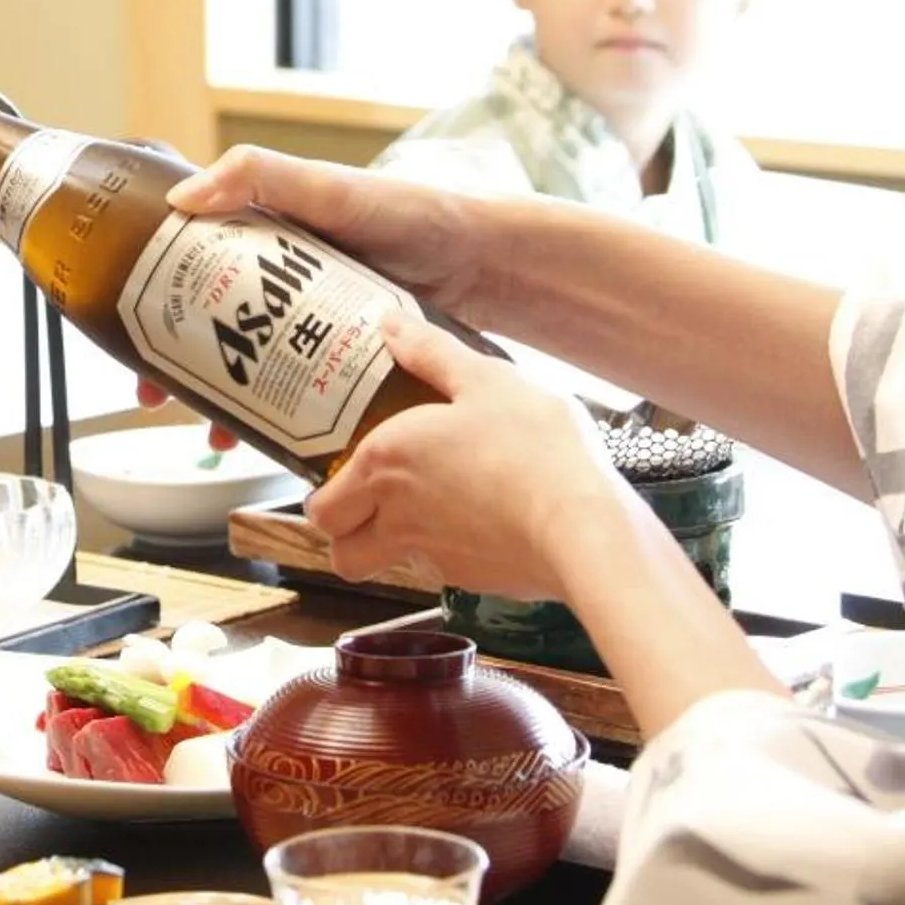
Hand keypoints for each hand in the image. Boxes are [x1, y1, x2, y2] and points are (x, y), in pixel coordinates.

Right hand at [133, 146, 491, 446]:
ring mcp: (306, 323)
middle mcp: (277, 280)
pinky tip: (263, 442)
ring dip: (217, 401)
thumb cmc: (409, 212)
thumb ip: (260, 175)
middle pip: (205, 325)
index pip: (186, 264)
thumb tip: (182, 197)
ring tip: (211, 434)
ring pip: (244, 366)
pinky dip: (269, 419)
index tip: (128, 337)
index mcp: (262, 235)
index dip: (150, 300)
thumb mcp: (327, 186)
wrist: (482, 265)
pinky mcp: (337, 358)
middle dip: (172, 364)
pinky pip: (291, 392)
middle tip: (156, 399)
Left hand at [303, 308, 626, 599]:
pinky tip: (484, 519)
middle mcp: (396, 517)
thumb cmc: (534, 448)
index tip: (342, 473)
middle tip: (369, 502)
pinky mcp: (474, 580)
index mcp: (385, 462)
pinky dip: (450, 551)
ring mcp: (434, 556)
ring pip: (386, 566)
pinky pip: (442, 570)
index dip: (325, 494)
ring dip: (391, 547)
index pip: (320, 506)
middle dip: (344, 533)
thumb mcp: (486, 380)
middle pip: (340, 551)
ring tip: (426, 509)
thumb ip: (431, 352)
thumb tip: (389, 325)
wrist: (584, 527)